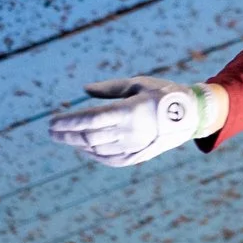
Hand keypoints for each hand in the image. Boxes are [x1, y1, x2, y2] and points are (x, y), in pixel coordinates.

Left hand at [48, 76, 226, 165]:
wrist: (191, 115)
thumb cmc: (163, 93)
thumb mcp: (138, 83)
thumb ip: (110, 88)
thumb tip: (84, 90)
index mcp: (131, 111)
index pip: (92, 119)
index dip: (69, 121)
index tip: (52, 120)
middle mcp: (131, 132)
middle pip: (89, 136)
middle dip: (66, 133)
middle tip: (51, 130)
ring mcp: (134, 146)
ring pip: (96, 149)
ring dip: (76, 143)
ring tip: (62, 137)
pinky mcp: (137, 156)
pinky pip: (109, 159)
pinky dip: (92, 154)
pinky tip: (83, 148)